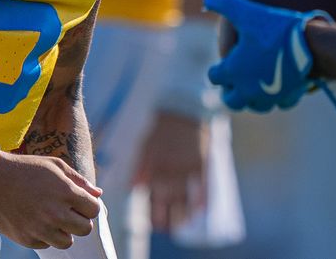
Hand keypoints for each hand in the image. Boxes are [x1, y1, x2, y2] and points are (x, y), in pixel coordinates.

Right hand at [0, 151, 102, 249]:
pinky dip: (45, 236)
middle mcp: (55, 213)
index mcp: (66, 192)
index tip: (81, 203)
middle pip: (84, 229)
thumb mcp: (55, 166)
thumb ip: (79, 180)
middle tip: (68, 212)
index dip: (89, 206)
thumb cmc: (27, 168)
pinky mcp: (27, 239)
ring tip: (53, 218)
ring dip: (64, 231)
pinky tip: (37, 221)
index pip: (94, 210)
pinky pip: (46, 244)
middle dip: (80, 220)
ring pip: (67, 242)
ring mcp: (41, 228)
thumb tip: (98, 194)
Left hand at [133, 112, 208, 231]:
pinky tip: (200, 211)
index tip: (156, 223)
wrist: (183, 109)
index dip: (154, 214)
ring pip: (185, 200)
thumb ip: (140, 168)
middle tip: (167, 227)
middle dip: (167, 219)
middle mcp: (169, 172)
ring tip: (182, 224)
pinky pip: (203, 188)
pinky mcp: (201, 165)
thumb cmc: (161, 127)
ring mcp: (186, 170)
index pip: (152, 199)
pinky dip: (201, 201)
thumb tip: (133, 187)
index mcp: (154, 168)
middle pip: (168, 204)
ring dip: (183, 216)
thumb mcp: (145, 145)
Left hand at [203, 0, 326, 112]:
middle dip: (231, 92)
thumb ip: (223, 3)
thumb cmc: (274, 29)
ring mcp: (269, 96)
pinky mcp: (288, 97)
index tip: (221, 65)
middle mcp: (248, 89)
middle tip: (233, 84)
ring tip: (255, 89)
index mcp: (233, 71)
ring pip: (256, 106)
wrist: (309, 45)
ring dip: (252, 99)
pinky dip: (278, 99)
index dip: (216, 70)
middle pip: (232, 101)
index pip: (214, 77)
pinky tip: (281, 88)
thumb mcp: (246, 11)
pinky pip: (280, 104)